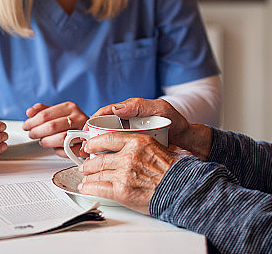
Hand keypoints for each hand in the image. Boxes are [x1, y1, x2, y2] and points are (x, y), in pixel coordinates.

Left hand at [23, 102, 88, 157]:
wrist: (92, 129)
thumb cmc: (71, 121)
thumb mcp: (58, 111)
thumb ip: (43, 110)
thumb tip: (29, 112)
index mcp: (70, 107)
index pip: (45, 114)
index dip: (31, 122)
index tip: (26, 126)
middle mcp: (78, 117)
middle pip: (51, 126)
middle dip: (37, 132)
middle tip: (32, 134)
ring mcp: (83, 131)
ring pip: (60, 139)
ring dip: (47, 142)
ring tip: (42, 141)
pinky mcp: (85, 145)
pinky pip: (68, 150)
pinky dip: (58, 151)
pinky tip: (55, 147)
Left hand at [78, 132, 178, 213]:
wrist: (180, 188)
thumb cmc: (173, 170)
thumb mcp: (157, 147)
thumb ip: (140, 145)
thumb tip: (128, 148)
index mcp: (137, 142)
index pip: (107, 138)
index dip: (94, 143)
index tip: (89, 146)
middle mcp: (128, 156)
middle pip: (99, 159)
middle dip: (89, 164)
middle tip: (85, 165)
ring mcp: (123, 174)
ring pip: (97, 174)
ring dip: (88, 177)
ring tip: (85, 178)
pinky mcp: (121, 191)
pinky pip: (98, 188)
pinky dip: (88, 188)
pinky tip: (85, 188)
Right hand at [93, 98, 211, 158]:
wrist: (187, 140)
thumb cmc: (175, 122)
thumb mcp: (160, 109)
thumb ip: (140, 106)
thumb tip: (117, 108)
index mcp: (130, 111)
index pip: (106, 112)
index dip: (94, 120)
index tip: (87, 129)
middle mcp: (127, 123)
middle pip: (103, 128)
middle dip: (92, 137)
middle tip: (84, 148)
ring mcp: (130, 136)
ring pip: (108, 142)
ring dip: (97, 150)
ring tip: (89, 159)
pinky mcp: (133, 149)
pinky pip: (118, 152)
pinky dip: (109, 158)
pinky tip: (104, 166)